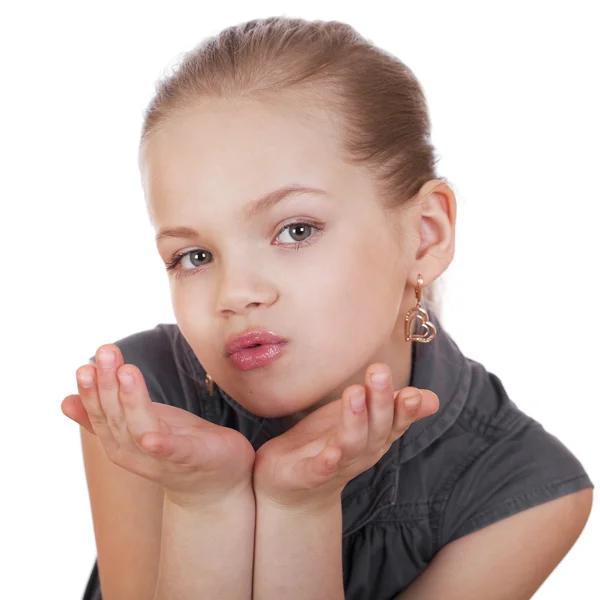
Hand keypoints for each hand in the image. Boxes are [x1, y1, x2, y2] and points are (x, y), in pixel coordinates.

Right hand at [61, 344, 254, 506]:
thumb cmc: (174, 448)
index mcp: (120, 441)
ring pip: (140, 428)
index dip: (91, 390)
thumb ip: (105, 416)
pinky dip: (163, 446)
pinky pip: (175, 453)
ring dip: (132, 400)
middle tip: (105, 351)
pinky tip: (152, 439)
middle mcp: (135, 452)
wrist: (215, 483)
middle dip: (108, 384)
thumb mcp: (137, 426)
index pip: (100, 413)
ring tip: (127, 371)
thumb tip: (66, 400)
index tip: (86, 365)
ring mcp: (162, 459)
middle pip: (116, 416)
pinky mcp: (192, 459)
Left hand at [253, 363, 438, 510]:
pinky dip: (327, 462)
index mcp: (375, 436)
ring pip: (351, 443)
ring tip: (355, 392)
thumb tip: (432, 398)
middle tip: (379, 370)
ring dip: (355, 419)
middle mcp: (361, 451)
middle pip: (377, 426)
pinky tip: (331, 452)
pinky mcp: (308, 474)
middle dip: (380, 399)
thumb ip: (393, 407)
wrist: (296, 489)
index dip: (406, 409)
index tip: (412, 393)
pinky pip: (319, 469)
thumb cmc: (332, 445)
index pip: (397, 421)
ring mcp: (336, 464)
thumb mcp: (364, 422)